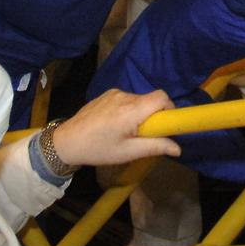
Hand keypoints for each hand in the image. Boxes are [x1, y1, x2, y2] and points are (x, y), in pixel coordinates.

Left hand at [50, 89, 181, 168]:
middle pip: (150, 99)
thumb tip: (178, 148)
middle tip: (142, 135)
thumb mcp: (128, 152)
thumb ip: (155, 147)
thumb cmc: (98, 149)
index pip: (162, 97)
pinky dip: (127, 110)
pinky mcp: (106, 94)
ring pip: (138, 100)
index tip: (164, 125)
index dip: (169, 109)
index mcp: (131, 109)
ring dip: (138, 114)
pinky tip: (113, 125)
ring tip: (124, 132)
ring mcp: (113, 93)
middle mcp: (124, 96)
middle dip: (152, 116)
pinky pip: (126, 99)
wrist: (66, 142)